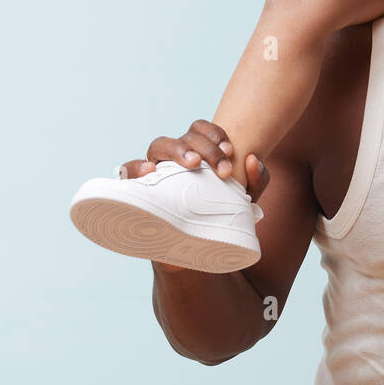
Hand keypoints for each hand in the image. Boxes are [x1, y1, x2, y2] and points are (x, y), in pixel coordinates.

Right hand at [120, 121, 270, 270]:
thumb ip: (256, 181)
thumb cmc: (219, 220)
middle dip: (206, 147)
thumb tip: (253, 160)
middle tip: (223, 170)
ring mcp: (157, 173)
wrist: (197, 255)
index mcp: (198, 155)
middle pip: (185, 136)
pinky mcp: (140, 191)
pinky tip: (149, 172)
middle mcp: (175, 159)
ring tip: (192, 164)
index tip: (230, 150)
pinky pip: (127, 170)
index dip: (215, 133)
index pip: (202, 129)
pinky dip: (135, 166)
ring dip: (176, 149)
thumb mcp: (244, 202)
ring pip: (158, 145)